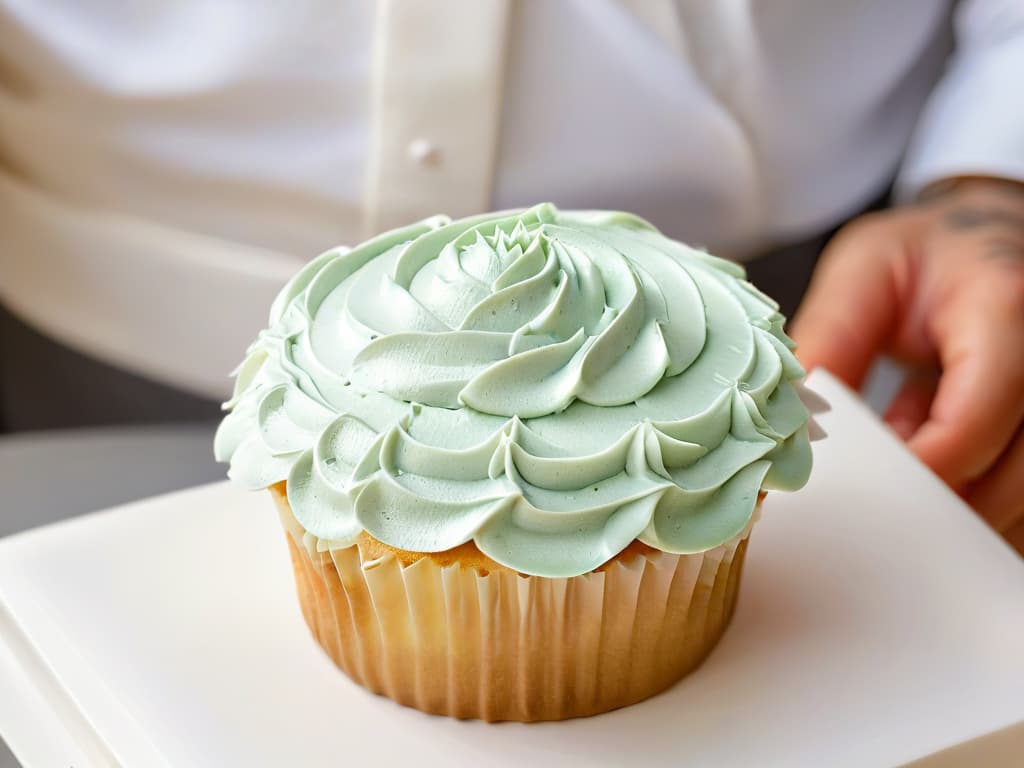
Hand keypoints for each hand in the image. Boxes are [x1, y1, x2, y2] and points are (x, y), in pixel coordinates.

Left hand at [791, 178, 1023, 552]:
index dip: (923, 465)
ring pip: (1020, 492)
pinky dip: (968, 488)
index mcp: (1003, 304)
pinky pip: (1016, 484)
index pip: (978, 413)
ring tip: (895, 456)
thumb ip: (831, 340)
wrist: (982, 241)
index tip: (862, 491)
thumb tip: (790, 421)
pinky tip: (927, 454)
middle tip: (867, 500)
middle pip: (1013, 470)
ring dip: (953, 497)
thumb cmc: (924, 255)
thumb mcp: (862, 275)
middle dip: (936, 498)